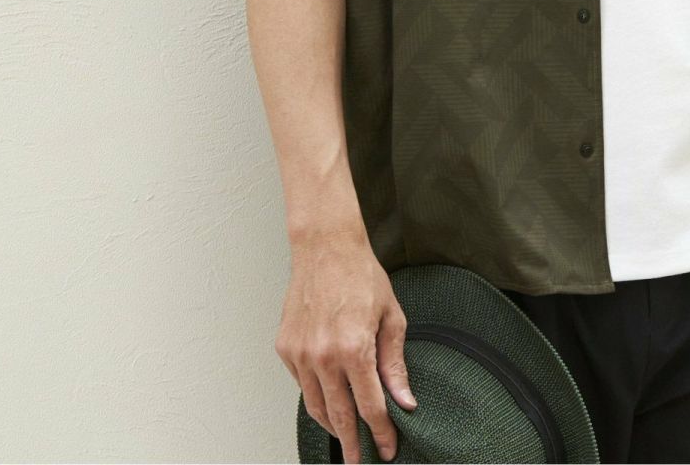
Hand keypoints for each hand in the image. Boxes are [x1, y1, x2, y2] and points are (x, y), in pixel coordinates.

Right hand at [276, 235, 416, 462]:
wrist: (325, 247)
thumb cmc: (362, 276)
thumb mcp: (391, 317)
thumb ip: (395, 363)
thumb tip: (404, 401)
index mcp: (355, 348)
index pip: (370, 407)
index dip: (381, 433)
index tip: (388, 450)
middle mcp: (323, 356)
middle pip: (339, 417)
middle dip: (353, 444)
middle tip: (361, 462)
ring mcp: (300, 353)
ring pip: (316, 406)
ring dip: (332, 426)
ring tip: (345, 437)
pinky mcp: (285, 347)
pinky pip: (302, 385)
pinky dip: (316, 397)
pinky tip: (329, 400)